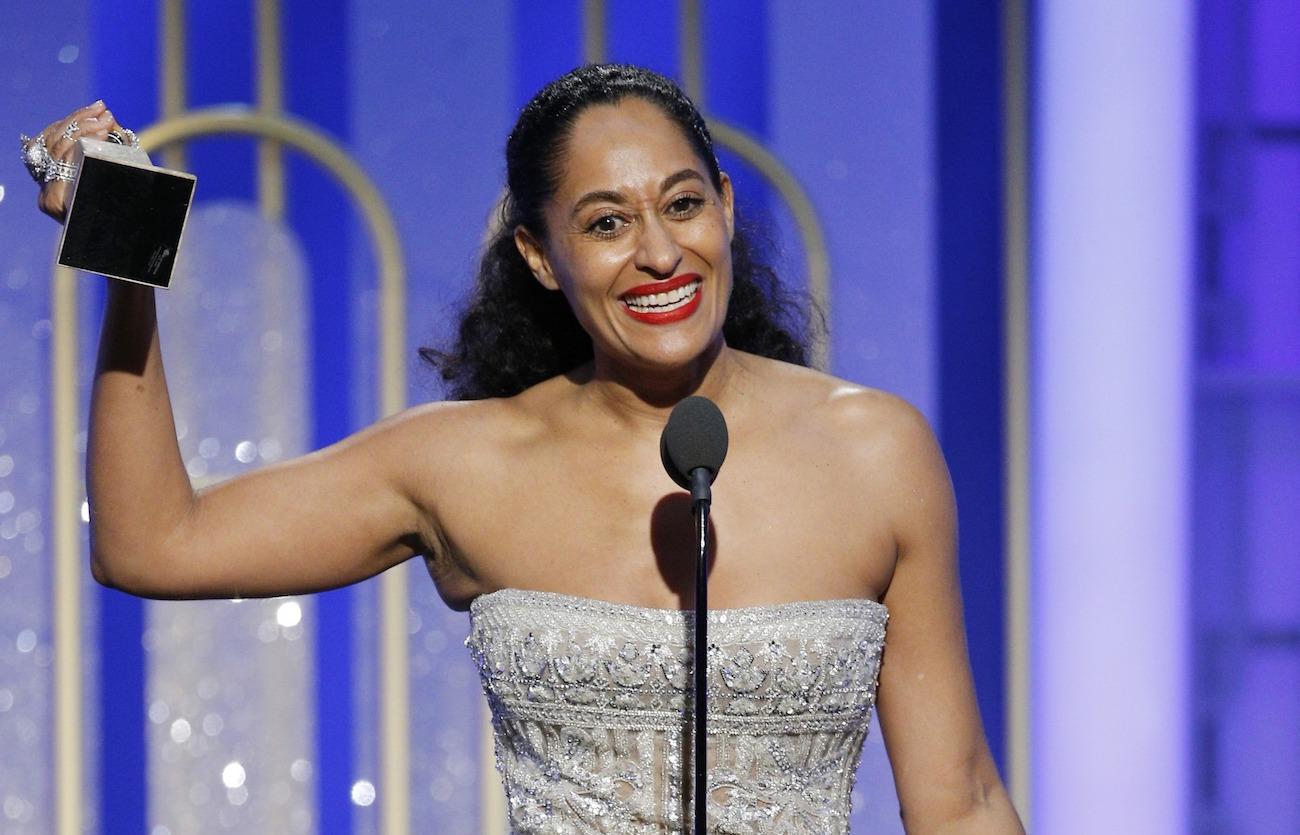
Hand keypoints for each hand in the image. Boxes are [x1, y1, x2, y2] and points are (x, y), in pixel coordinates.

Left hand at [24, 101, 133, 221]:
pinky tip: (86, 114)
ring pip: (53, 139)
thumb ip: (115, 158)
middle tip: (108, 116)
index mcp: (59, 202)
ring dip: (78, 120)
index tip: (108, 127)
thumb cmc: (120, 209)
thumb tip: (110, 123)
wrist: (107, 225)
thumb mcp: (122, 187)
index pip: (66, 159)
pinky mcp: (44, 169)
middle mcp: (46, 192)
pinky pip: (50, 137)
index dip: (85, 139)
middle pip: (58, 147)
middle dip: (85, 127)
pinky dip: (69, 124)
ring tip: (101, 110)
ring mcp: (43, 180)